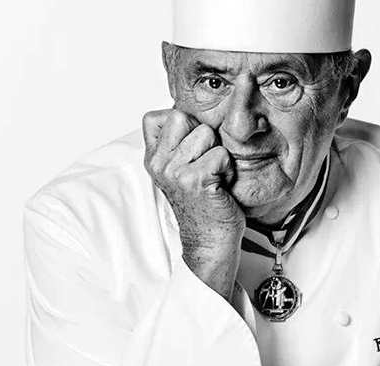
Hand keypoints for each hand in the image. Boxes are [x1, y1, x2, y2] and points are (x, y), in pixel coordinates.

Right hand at [142, 109, 243, 298]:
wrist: (209, 240)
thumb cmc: (203, 202)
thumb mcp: (180, 168)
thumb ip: (178, 141)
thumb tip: (192, 110)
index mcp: (152, 158)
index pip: (157, 116)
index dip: (182, 125)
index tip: (190, 151)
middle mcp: (157, 163)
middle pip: (183, 117)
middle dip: (203, 136)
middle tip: (205, 164)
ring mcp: (174, 172)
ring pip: (205, 133)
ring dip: (218, 154)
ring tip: (213, 175)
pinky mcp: (194, 180)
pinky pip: (220, 153)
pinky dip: (227, 168)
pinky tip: (220, 185)